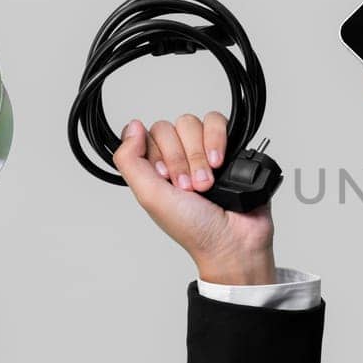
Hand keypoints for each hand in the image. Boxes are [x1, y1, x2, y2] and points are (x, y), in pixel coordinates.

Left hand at [112, 113, 275, 285]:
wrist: (233, 240)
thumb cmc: (194, 229)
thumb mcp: (149, 197)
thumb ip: (130, 160)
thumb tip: (131, 126)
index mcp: (156, 169)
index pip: (148, 135)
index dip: (159, 155)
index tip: (166, 179)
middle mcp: (179, 157)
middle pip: (171, 128)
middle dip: (181, 160)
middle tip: (189, 187)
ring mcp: (204, 151)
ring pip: (193, 124)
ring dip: (200, 155)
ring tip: (207, 182)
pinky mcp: (228, 146)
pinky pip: (217, 121)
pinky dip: (217, 140)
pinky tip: (220, 163)